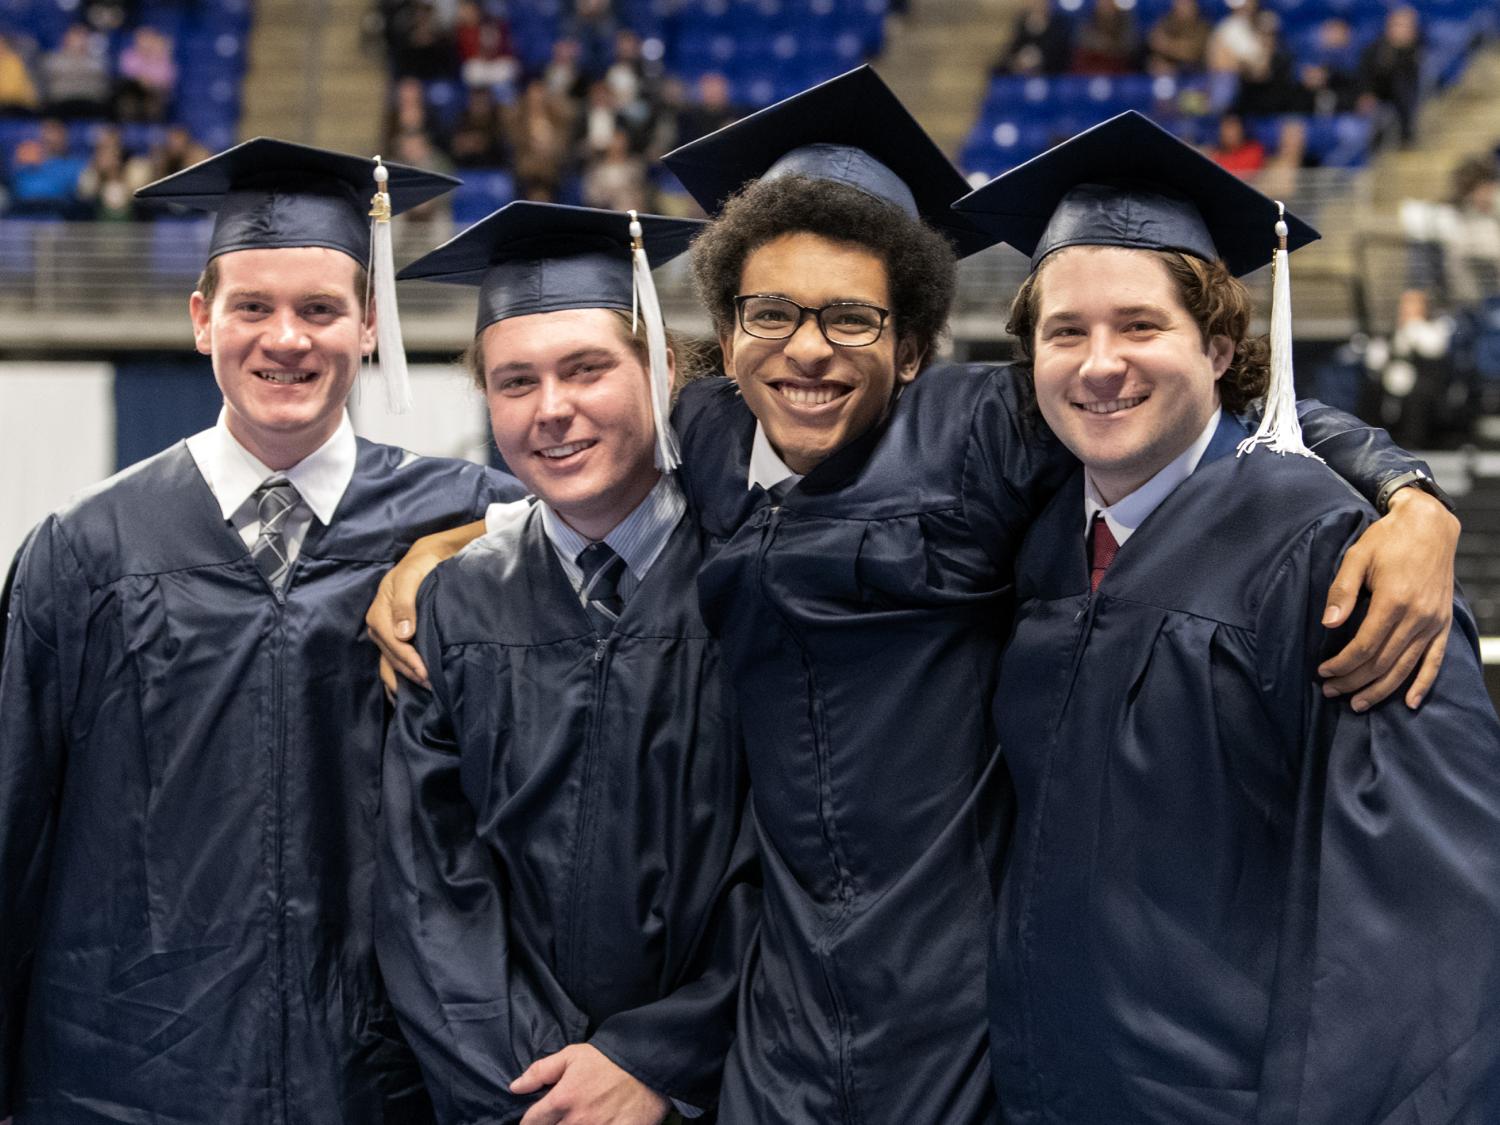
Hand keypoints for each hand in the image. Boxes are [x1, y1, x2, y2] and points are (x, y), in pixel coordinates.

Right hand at [365, 520, 484, 693]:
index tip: (425, 672)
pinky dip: (398, 678)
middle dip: (409, 673)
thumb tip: (404, 634)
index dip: (408, 659)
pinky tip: (405, 694)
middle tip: (431, 686)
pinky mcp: (393, 638)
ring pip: (390, 662)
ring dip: (404, 679)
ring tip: (423, 692)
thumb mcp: (411, 577)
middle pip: (391, 656)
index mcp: (378, 613)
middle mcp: (378, 626)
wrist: (424, 561)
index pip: (393, 642)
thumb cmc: (419, 568)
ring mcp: (384, 634)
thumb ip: (405, 603)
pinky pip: (391, 662)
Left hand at [512, 1044, 670, 1124]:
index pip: (531, 1123)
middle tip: (563, 1116)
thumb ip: (540, 1071)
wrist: (648, 1063)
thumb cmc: (608, 1059)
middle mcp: (577, 1120)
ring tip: (578, 1120)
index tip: (536, 1120)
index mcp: (562, 1099)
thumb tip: (514, 1087)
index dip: (530, 1123)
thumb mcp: (571, 1055)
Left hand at [1319, 488, 1458, 710]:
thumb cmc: (1388, 539)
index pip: (1364, 646)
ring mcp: (1433, 622)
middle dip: (1354, 681)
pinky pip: (1435, 660)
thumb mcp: (1357, 557)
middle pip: (1383, 662)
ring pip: (1405, 667)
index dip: (1342, 664)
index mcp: (1394, 600)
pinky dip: (1423, 683)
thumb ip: (1342, 591)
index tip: (1323, 672)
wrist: (1430, 526)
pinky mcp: (1443, 623)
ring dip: (1380, 689)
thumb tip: (1328, 624)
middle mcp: (1417, 616)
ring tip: (1358, 704)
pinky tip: (1409, 702)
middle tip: (1331, 692)